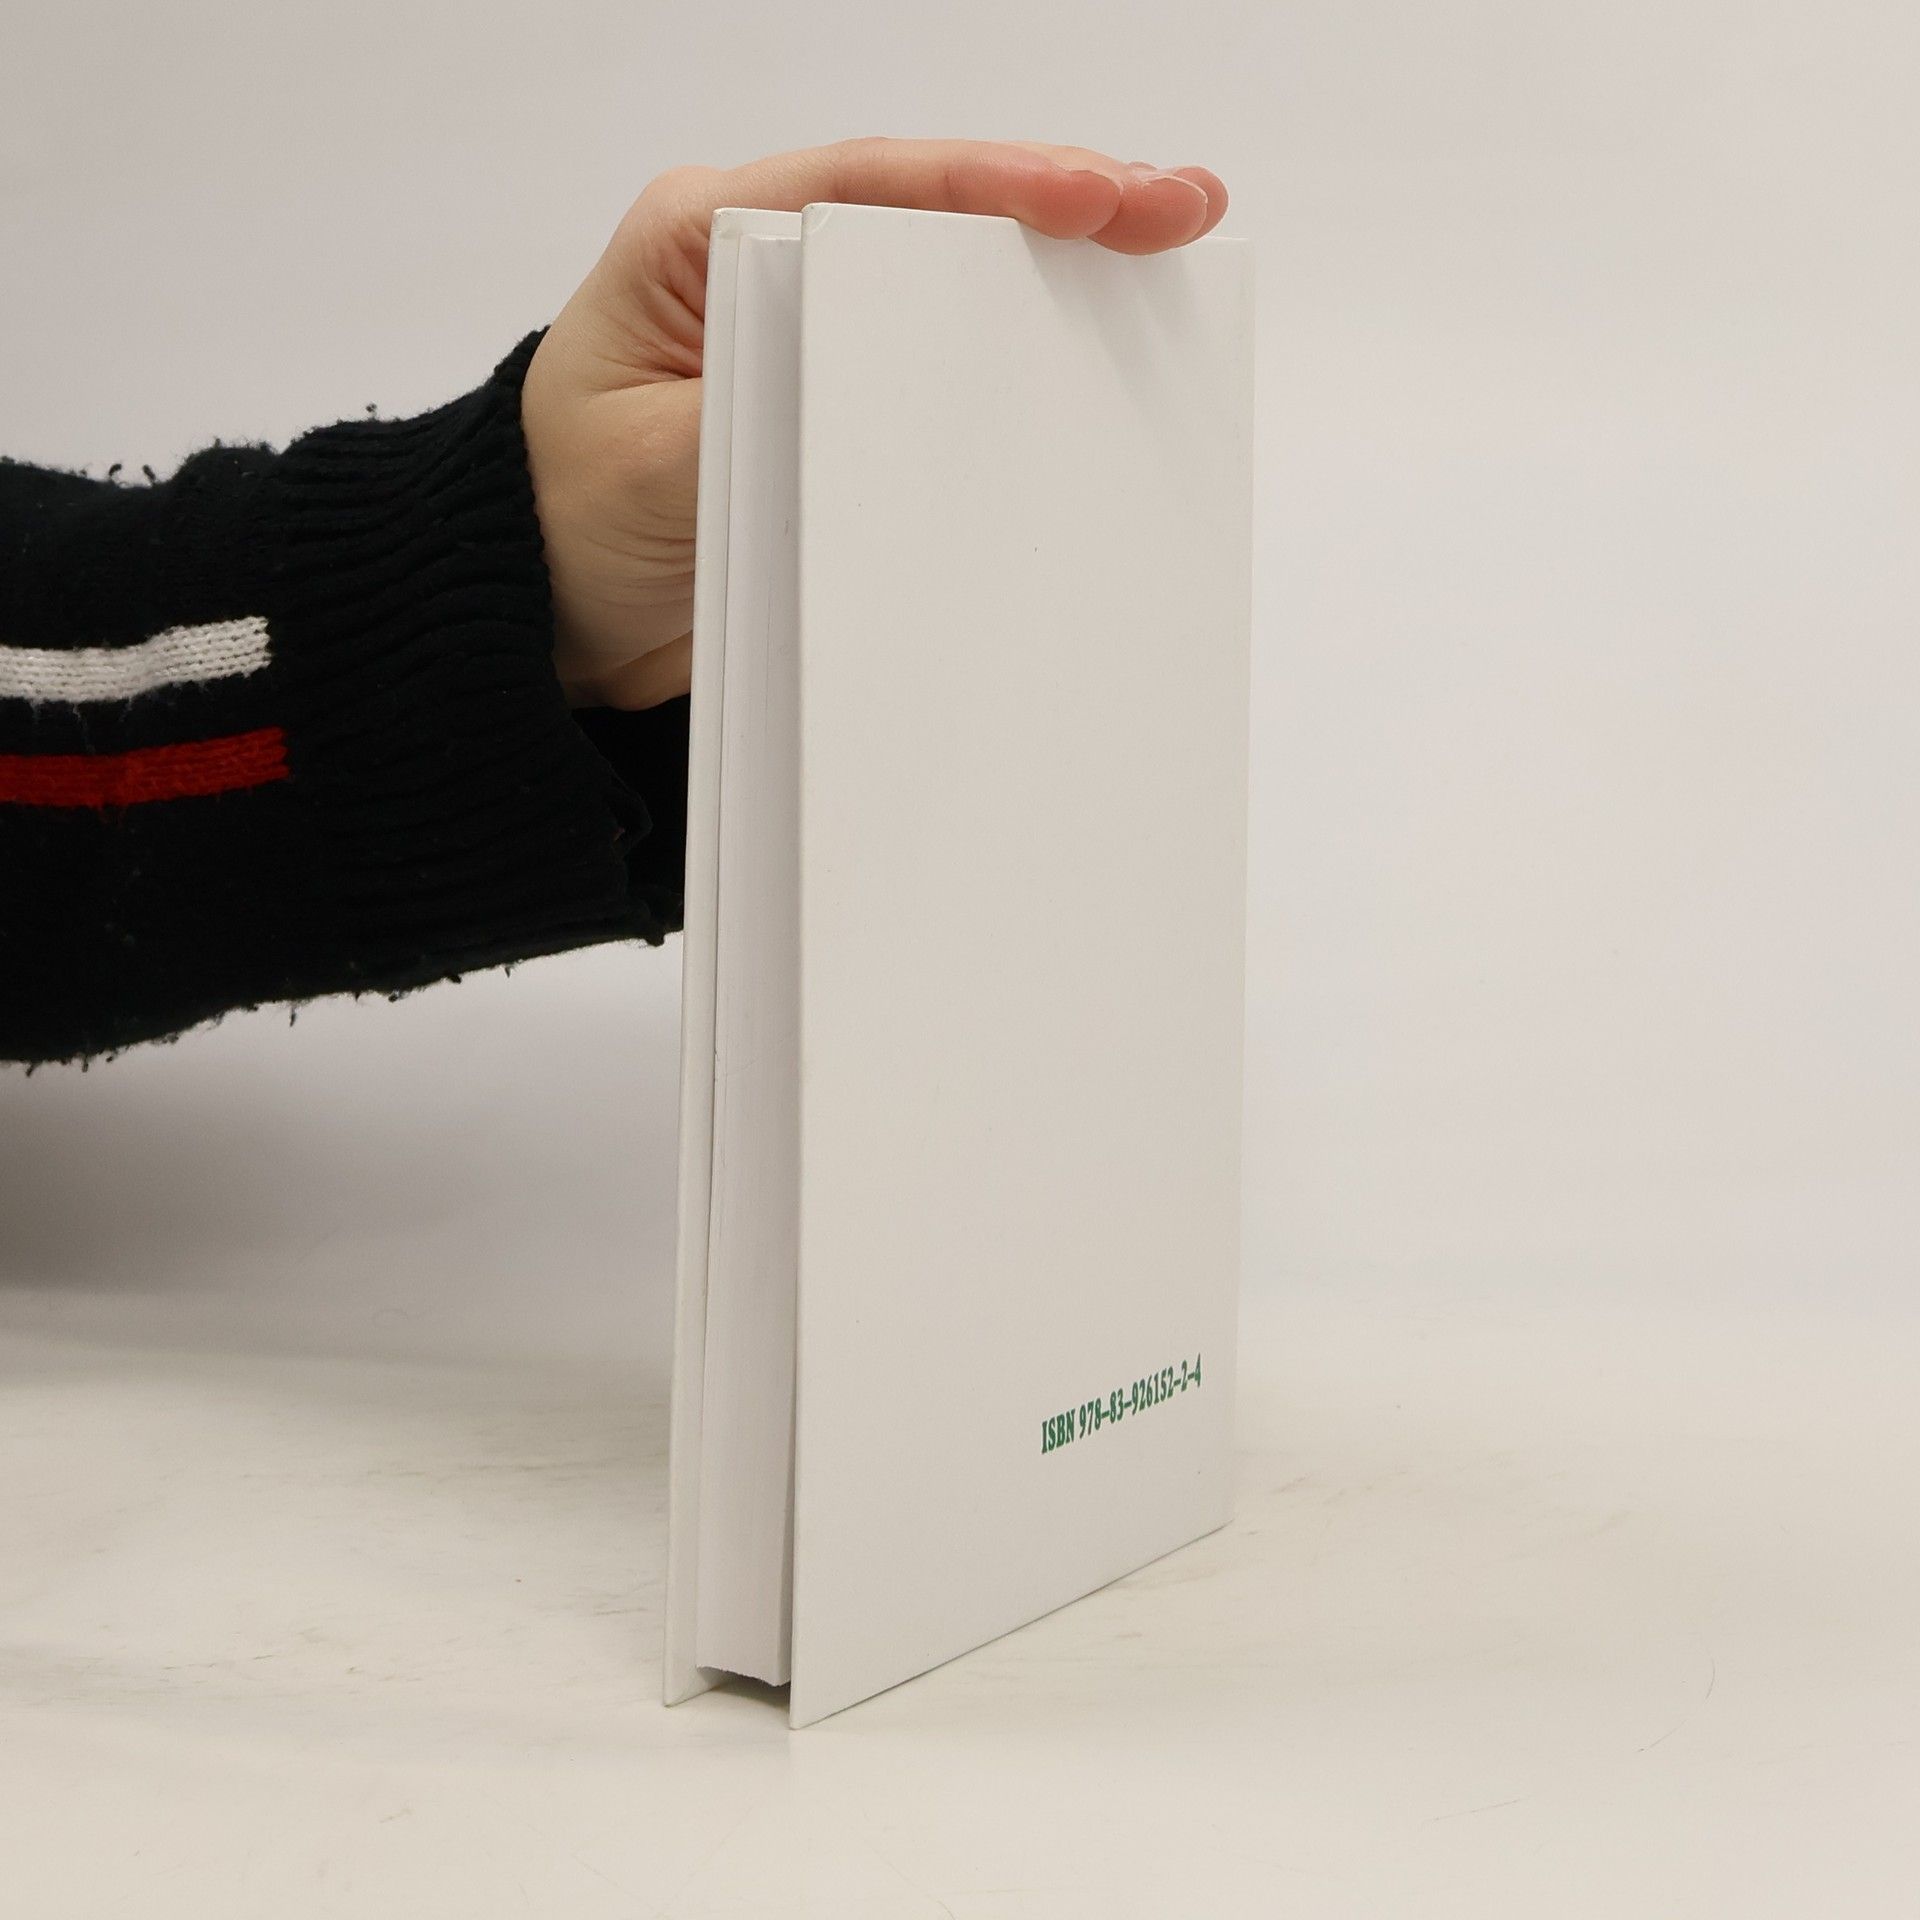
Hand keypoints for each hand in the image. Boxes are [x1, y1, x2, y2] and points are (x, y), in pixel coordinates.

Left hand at [521, 138, 1227, 709]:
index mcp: (702, 239)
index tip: (1098, 195)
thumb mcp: (651, 469)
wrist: (539, 616)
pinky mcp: (831, 410)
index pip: (868, 185)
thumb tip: (884, 387)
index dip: (992, 183)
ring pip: (949, 286)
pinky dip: (1017, 364)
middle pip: (933, 216)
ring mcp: (806, 338)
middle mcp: (763, 266)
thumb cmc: (561, 523)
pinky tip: (1094, 359)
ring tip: (1172, 261)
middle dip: (1063, 207)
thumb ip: (761, 412)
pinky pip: (937, 377)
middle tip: (1183, 206)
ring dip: (1058, 280)